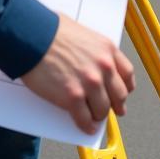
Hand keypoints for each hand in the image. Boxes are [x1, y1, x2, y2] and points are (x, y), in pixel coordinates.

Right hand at [20, 14, 135, 133]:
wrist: (32, 36)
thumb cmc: (52, 31)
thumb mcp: (83, 34)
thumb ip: (93, 50)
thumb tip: (92, 63)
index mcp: (107, 49)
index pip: (127, 73)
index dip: (126, 86)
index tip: (124, 92)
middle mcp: (103, 66)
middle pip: (119, 94)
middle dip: (117, 105)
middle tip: (115, 110)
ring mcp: (89, 83)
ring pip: (102, 109)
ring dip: (99, 116)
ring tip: (95, 118)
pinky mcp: (72, 97)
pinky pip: (85, 118)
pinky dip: (86, 125)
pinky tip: (87, 127)